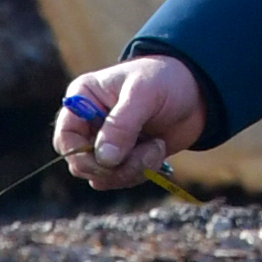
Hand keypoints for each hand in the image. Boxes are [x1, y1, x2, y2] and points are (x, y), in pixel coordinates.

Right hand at [52, 50, 215, 186]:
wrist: (197, 93)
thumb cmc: (166, 80)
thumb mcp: (144, 94)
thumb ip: (122, 125)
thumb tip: (104, 159)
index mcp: (82, 99)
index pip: (65, 138)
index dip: (82, 155)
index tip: (111, 159)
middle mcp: (88, 124)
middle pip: (82, 164)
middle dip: (115, 167)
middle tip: (147, 152)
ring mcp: (104, 144)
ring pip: (101, 177)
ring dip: (131, 170)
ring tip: (156, 148)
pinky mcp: (122, 159)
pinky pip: (120, 180)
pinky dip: (139, 173)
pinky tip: (157, 152)